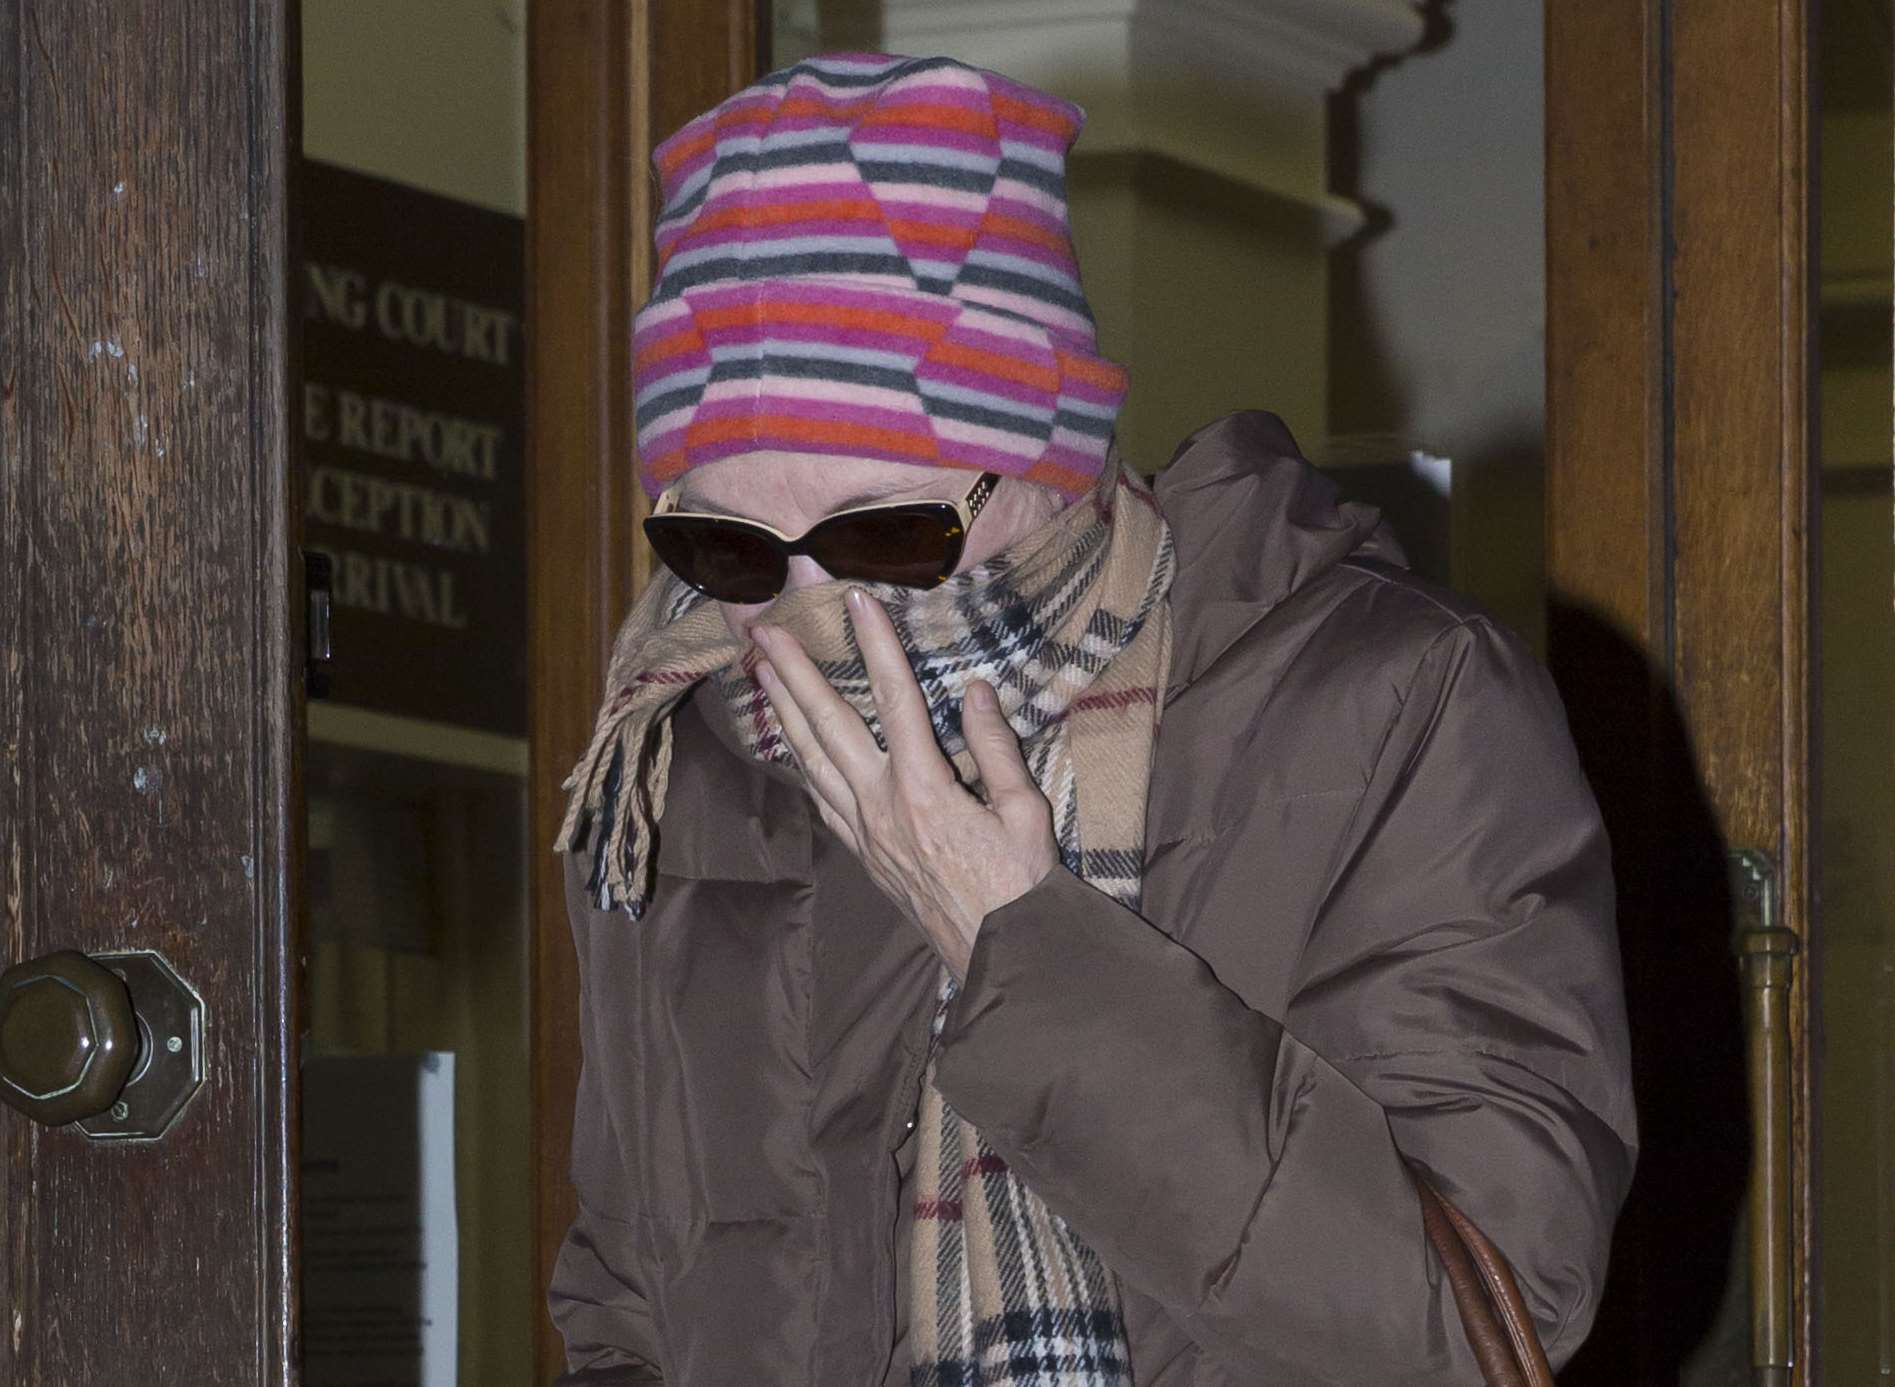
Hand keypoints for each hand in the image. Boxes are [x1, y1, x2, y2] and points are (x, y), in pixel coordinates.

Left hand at [751, 587, 1058, 978]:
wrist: (999, 954)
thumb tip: (975, 691)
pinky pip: (820, 797)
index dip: (875, 646)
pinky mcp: (862, 853)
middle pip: (827, 725)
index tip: (856, 602)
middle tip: (763, 630)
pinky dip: (800, 761)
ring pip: (811, 759)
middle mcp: (880, 805)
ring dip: (784, 711)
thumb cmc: (1021, 885)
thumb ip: (997, 747)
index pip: (895, 700)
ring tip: (761, 671)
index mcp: (924, 789)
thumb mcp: (1025, 811)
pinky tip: (790, 741)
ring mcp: (864, 831)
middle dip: (793, 672)